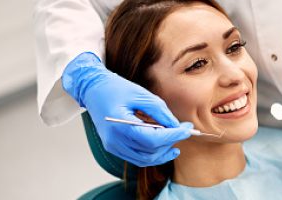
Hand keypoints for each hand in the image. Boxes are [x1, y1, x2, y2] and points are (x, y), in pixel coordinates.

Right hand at [62, 52, 191, 166]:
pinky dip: (152, 154)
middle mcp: (115, 140)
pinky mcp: (114, 147)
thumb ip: (160, 111)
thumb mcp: (141, 94)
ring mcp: (113, 146)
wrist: (93, 89)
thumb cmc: (115, 88)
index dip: (173, 136)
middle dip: (171, 142)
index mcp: (120, 125)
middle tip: (184, 130)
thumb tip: (176, 126)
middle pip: (150, 151)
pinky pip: (137, 157)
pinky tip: (164, 146)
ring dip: (163, 152)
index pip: (152, 139)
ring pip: (145, 159)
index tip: (187, 129)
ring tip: (176, 139)